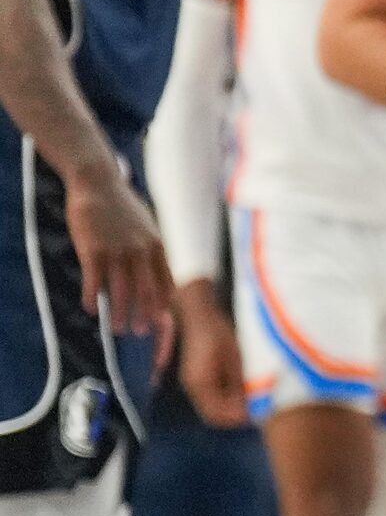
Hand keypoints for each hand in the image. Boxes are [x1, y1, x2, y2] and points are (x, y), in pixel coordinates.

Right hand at [64, 170, 172, 336]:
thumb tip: (156, 276)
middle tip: (140, 334)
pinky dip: (92, 298)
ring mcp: (118, 251)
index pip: (166, 286)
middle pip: (147, 294)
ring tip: (115, 329)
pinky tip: (89, 308)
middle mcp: (142, 252)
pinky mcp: (94, 249)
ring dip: (118, 314)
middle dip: (145, 317)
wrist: (99, 182)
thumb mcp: (146, 229)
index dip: (163, 308)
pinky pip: (94, 281)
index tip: (161, 324)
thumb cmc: (122, 208)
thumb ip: (152, 253)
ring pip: (121, 292)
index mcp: (158, 248)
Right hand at [172, 283, 248, 427]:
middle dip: (233, 417)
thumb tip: (248, 407)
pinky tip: (240, 391)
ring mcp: (192, 382)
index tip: (255, 415)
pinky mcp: (195, 377)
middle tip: (256, 410)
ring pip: (211, 407)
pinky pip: (210, 396)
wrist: (199, 314)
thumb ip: (239, 385)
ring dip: (229, 409)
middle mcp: (192, 386)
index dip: (236, 419)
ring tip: (250, 402)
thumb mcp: (235, 359)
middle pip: (212, 415)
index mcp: (200, 383)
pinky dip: (225, 399)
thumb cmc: (218, 333)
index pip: (216, 414)